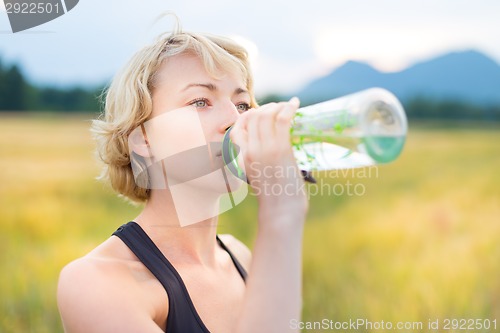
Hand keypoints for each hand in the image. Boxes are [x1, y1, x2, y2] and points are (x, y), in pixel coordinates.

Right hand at [230, 97, 307, 216]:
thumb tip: (268, 148)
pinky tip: (295, 103)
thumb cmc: (274, 198)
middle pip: (252, 118)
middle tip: (278, 108)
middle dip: (266, 108)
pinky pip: (282, 120)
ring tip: (288, 105)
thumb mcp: (258, 177)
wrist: (281, 211)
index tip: (261, 114)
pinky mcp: (281, 149)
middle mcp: (249, 151)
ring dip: (278, 106)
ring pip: (266, 115)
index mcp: (241, 159)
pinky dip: (289, 108)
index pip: (237, 129)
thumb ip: (258, 160)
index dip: (248, 117)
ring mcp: (264, 149)